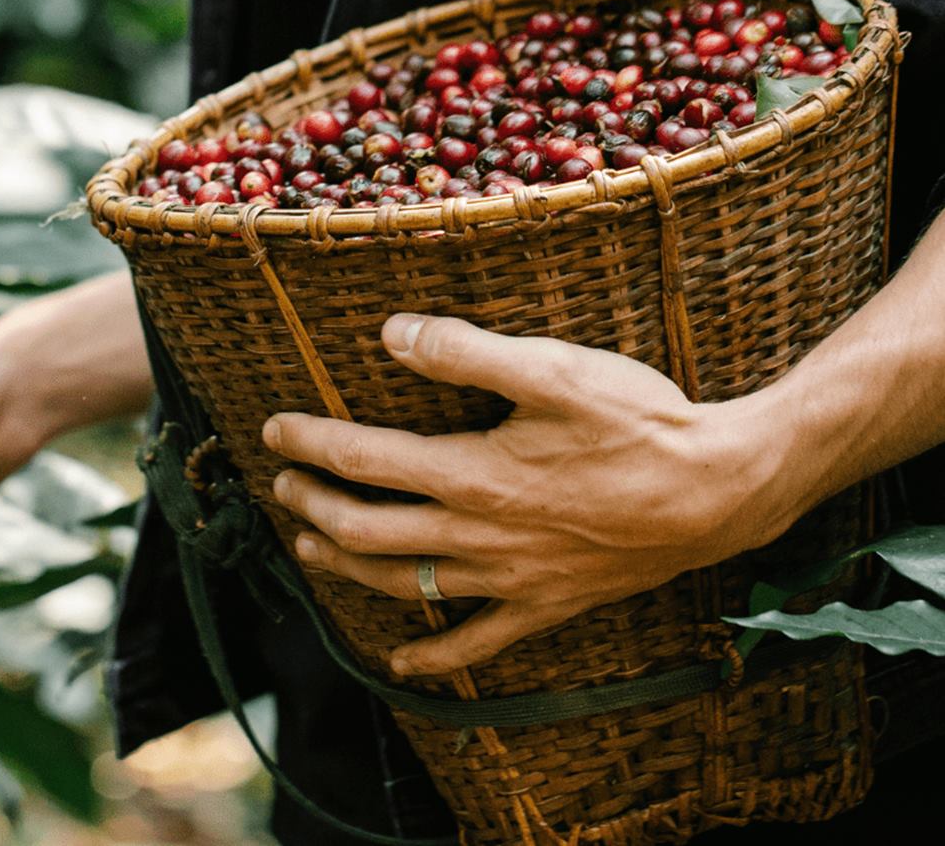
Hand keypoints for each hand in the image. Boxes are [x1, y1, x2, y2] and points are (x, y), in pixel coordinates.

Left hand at [262, 314, 801, 676]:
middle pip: (369, 529)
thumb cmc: (639, 422)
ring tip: (309, 549)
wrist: (721, 490)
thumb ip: (465, 350)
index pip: (365, 459)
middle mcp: (480, 535)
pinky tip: (401, 662)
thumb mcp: (552, 368)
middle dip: (314, 507)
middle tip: (282, 487)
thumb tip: (391, 332)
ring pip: (407, 584)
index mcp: (472, 473)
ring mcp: (512, 579)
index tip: (273, 431)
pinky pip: (478, 644)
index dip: (311, 444)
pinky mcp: (549, 604)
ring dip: (348, 567)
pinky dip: (433, 656)